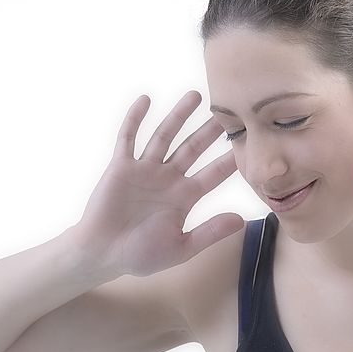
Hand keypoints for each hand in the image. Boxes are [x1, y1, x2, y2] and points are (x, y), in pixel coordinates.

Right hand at [70, 90, 243, 278]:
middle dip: (209, 131)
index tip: (249, 143)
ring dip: (178, 116)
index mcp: (185, 197)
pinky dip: (136, 119)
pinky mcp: (121, 166)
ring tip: (195, 96)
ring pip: (165, 136)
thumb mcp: (181, 247)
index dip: (230, 159)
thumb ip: (210, 232)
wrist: (103, 254)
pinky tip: (146, 99)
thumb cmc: (141, 255)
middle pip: (193, 148)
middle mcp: (168, 179)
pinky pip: (128, 138)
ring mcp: (145, 170)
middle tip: (228, 110)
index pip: (213, 174)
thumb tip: (242, 220)